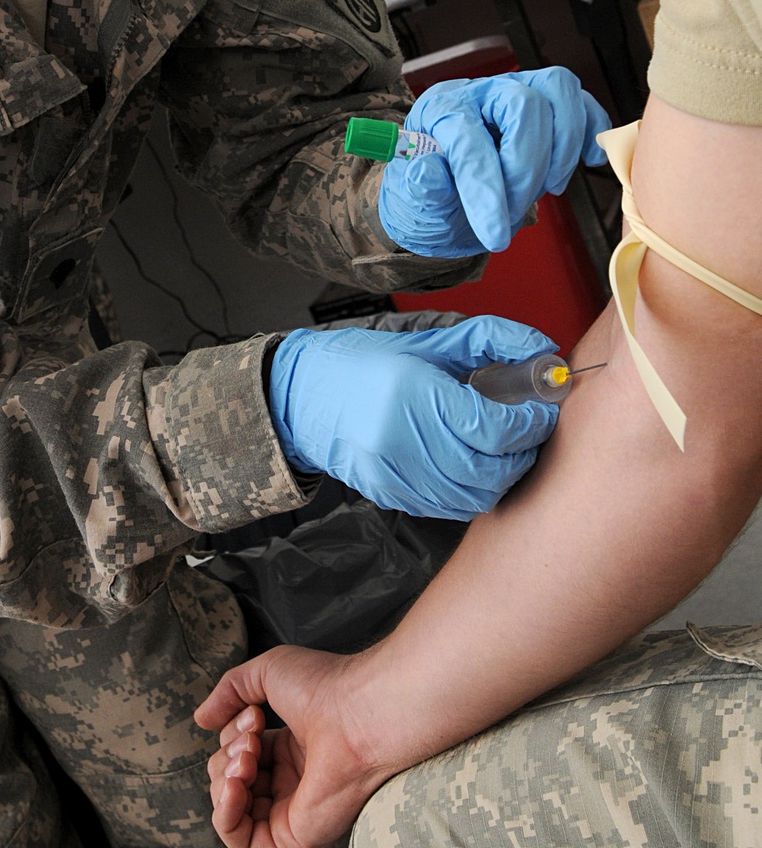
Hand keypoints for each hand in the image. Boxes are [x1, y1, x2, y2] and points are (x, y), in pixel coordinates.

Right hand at [196, 644, 388, 847]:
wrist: (359, 712)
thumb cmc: (325, 687)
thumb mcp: (264, 674)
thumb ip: (228, 691)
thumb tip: (200, 719)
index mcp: (287, 750)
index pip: (236, 754)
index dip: (231, 735)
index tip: (252, 714)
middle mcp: (289, 783)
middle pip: (228, 781)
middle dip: (227, 755)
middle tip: (252, 737)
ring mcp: (291, 811)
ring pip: (230, 811)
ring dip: (224, 778)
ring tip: (248, 755)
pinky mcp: (293, 837)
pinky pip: (241, 842)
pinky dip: (225, 814)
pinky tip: (233, 785)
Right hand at [268, 315, 558, 518]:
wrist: (305, 397)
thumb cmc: (365, 363)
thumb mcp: (430, 341)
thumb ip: (490, 340)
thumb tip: (542, 350)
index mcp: (412, 394)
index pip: (493, 427)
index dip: (530, 422)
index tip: (542, 408)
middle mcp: (401, 440)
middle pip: (490, 469)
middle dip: (523, 451)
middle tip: (532, 429)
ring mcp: (394, 475)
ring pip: (474, 495)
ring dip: (503, 474)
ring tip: (507, 446)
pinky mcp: (391, 497)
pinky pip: (451, 507)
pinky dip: (474, 490)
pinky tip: (475, 464)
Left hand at [378, 68, 609, 254]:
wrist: (447, 194)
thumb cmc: (433, 196)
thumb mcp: (416, 204)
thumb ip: (422, 191)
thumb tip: (428, 173)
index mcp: (439, 112)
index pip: (470, 141)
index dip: (486, 191)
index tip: (495, 234)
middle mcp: (479, 91)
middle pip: (523, 104)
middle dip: (527, 168)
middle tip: (516, 210)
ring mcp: (516, 90)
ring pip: (558, 89)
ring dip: (564, 147)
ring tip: (548, 188)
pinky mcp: (547, 103)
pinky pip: (581, 100)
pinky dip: (591, 129)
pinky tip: (587, 159)